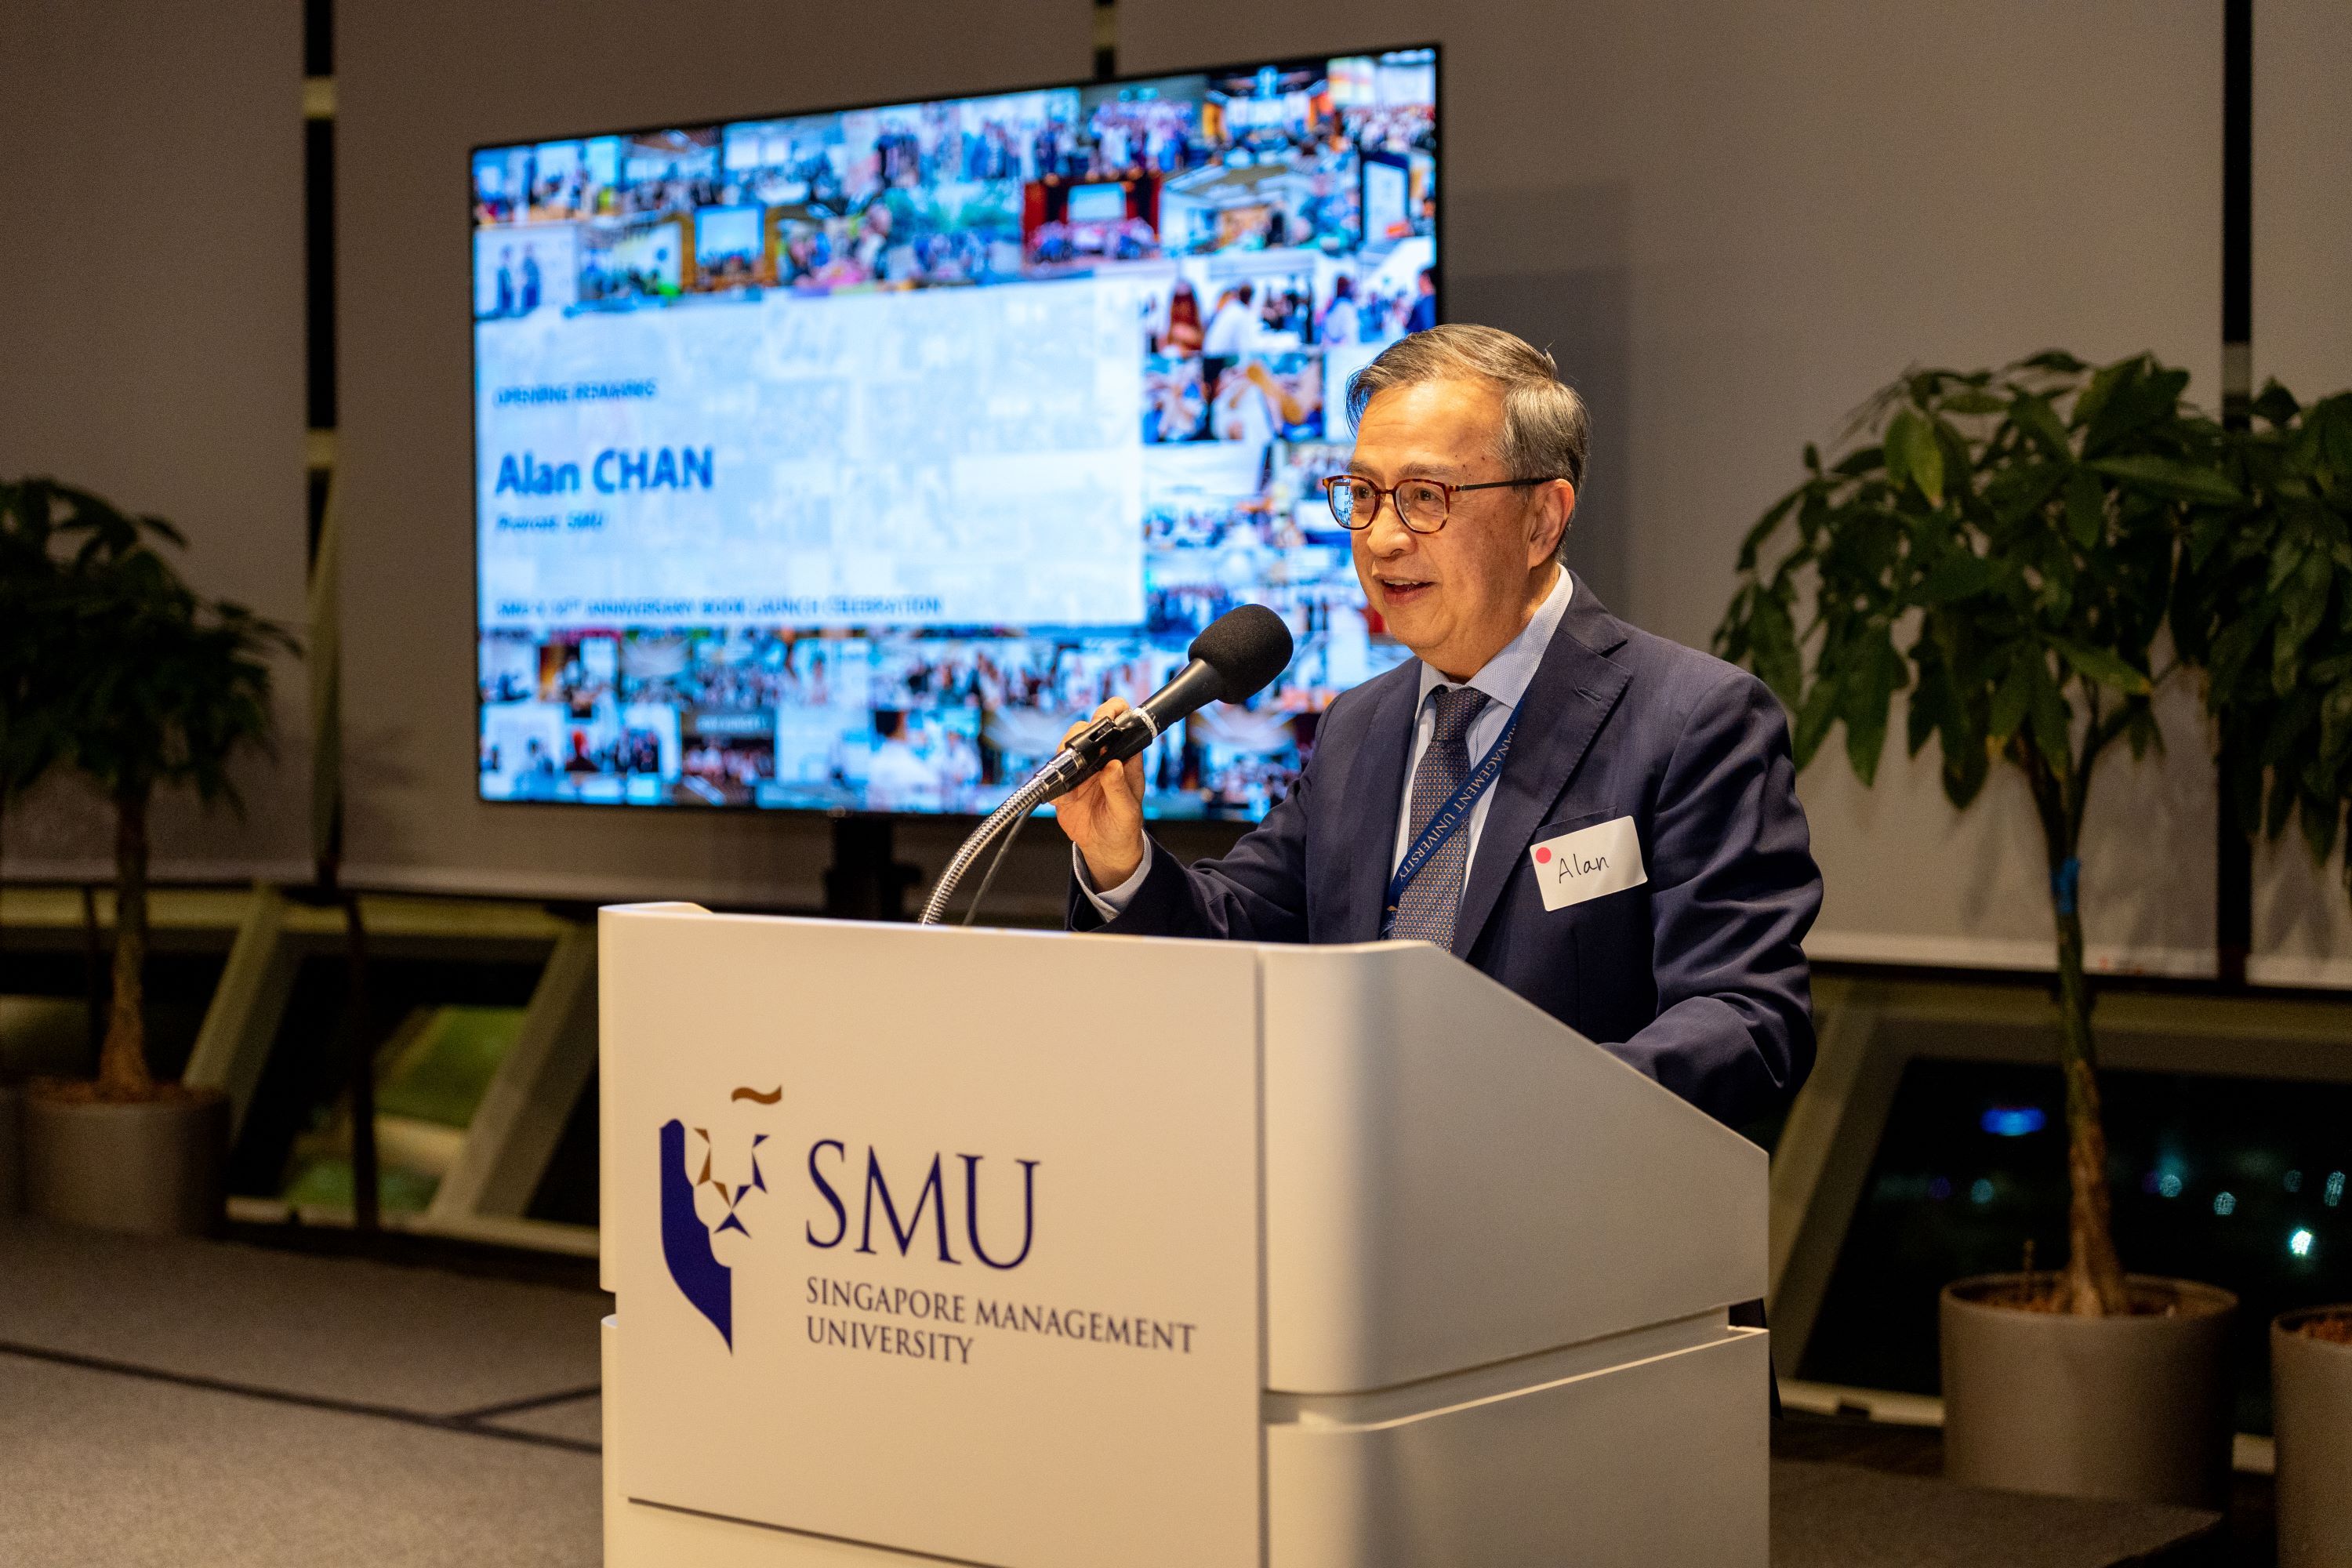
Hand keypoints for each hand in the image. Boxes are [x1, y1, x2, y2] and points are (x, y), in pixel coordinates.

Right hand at [1050, 699, 1146, 888]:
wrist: (1105, 847)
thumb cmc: (1124, 825)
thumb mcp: (1128, 810)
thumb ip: (1120, 788)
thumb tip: (1114, 765)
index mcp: (1122, 757)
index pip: (1120, 723)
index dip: (1114, 712)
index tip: (1109, 716)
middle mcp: (1101, 758)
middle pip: (1087, 728)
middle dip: (1083, 733)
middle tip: (1085, 751)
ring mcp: (1081, 769)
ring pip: (1068, 746)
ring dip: (1066, 754)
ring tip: (1074, 776)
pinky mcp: (1064, 784)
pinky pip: (1053, 774)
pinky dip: (1055, 781)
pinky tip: (1065, 796)